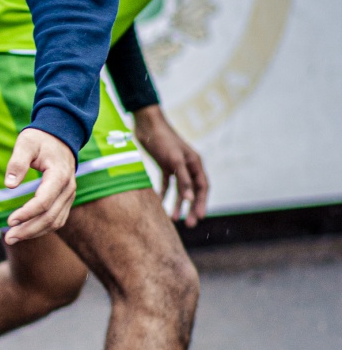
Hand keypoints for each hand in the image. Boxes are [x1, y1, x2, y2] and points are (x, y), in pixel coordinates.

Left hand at [2, 127, 76, 243]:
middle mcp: (68, 188)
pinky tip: (26, 231)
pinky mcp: (66, 199)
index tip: (10, 220)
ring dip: (34, 232)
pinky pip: (57, 219)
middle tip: (8, 237)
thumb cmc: (40, 139)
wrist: (60, 136)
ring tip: (13, 238)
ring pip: (55, 221)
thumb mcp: (26, 143)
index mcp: (59, 175)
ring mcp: (69, 195)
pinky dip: (42, 228)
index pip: (44, 201)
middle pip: (50, 216)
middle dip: (28, 229)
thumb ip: (17, 162)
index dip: (27, 213)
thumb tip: (9, 185)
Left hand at [133, 104, 207, 224]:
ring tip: (173, 219)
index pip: (202, 187)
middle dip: (191, 208)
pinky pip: (166, 184)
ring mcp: (176, 166)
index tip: (200, 218)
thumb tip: (190, 200)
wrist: (146, 124)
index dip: (202, 203)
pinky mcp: (164, 165)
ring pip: (180, 190)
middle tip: (189, 224)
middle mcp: (188, 166)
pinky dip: (163, 194)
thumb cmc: (163, 140)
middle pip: (192, 191)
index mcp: (195, 163)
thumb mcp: (174, 161)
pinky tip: (159, 204)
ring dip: (177, 204)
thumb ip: (183, 180)